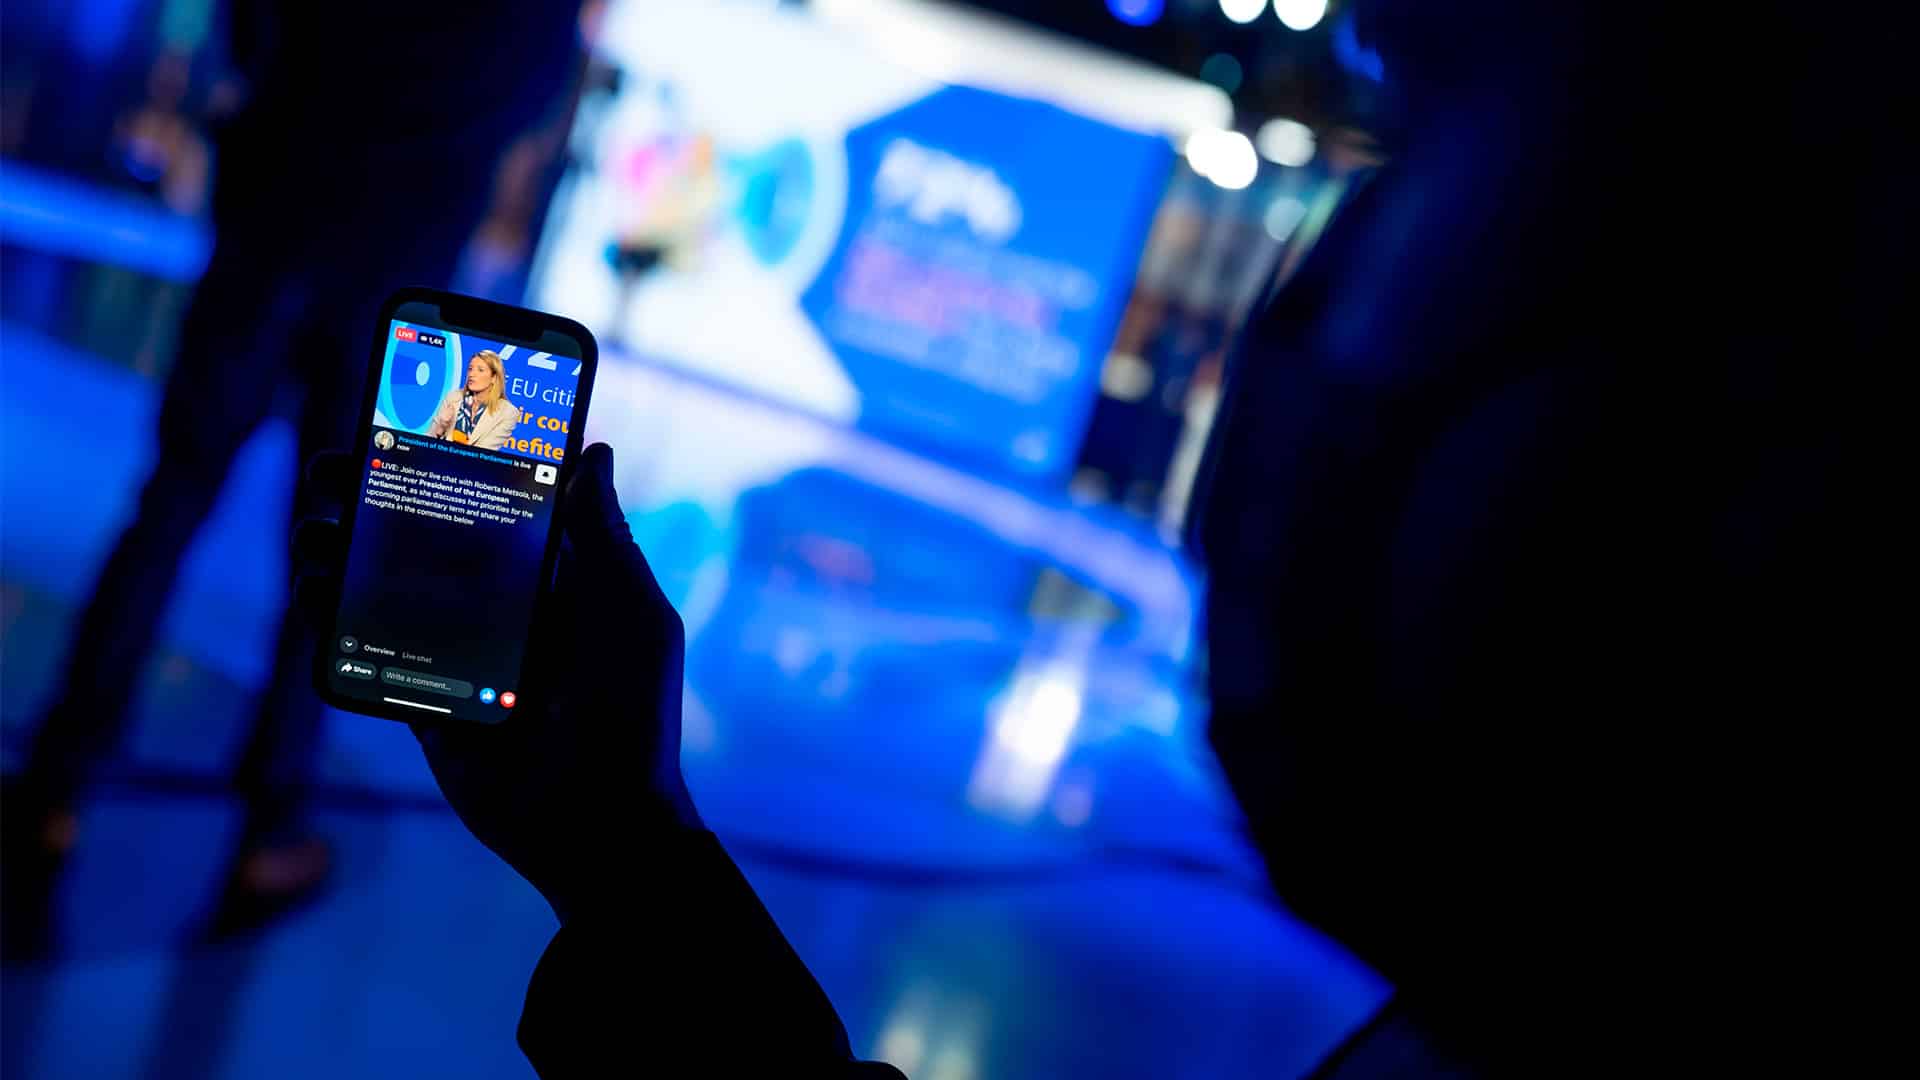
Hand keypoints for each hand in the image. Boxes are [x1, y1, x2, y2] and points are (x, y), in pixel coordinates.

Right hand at [294, 443, 699, 922]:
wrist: (598, 822)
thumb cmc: (631, 712)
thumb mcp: (631, 612)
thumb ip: (603, 535)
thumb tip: (594, 448)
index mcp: (558, 580)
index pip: (497, 504)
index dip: (451, 463)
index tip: (406, 419)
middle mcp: (505, 610)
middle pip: (428, 539)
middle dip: (376, 499)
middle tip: (331, 469)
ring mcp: (460, 655)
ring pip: (388, 590)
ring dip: (342, 555)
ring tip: (311, 532)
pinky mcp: (424, 703)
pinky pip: (370, 655)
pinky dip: (331, 623)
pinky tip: (308, 594)